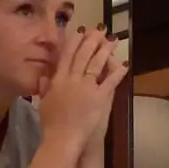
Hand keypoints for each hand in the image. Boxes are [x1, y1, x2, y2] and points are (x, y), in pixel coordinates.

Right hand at [38, 28, 126, 149]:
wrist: (62, 138)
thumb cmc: (51, 124)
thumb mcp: (43, 103)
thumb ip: (45, 88)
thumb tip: (44, 75)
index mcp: (58, 80)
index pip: (66, 57)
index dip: (74, 42)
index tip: (80, 31)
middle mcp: (72, 80)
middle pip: (82, 56)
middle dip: (91, 41)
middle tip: (99, 29)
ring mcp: (87, 87)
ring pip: (96, 64)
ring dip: (105, 50)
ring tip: (112, 39)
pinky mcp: (99, 97)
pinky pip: (110, 81)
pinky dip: (118, 71)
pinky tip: (124, 62)